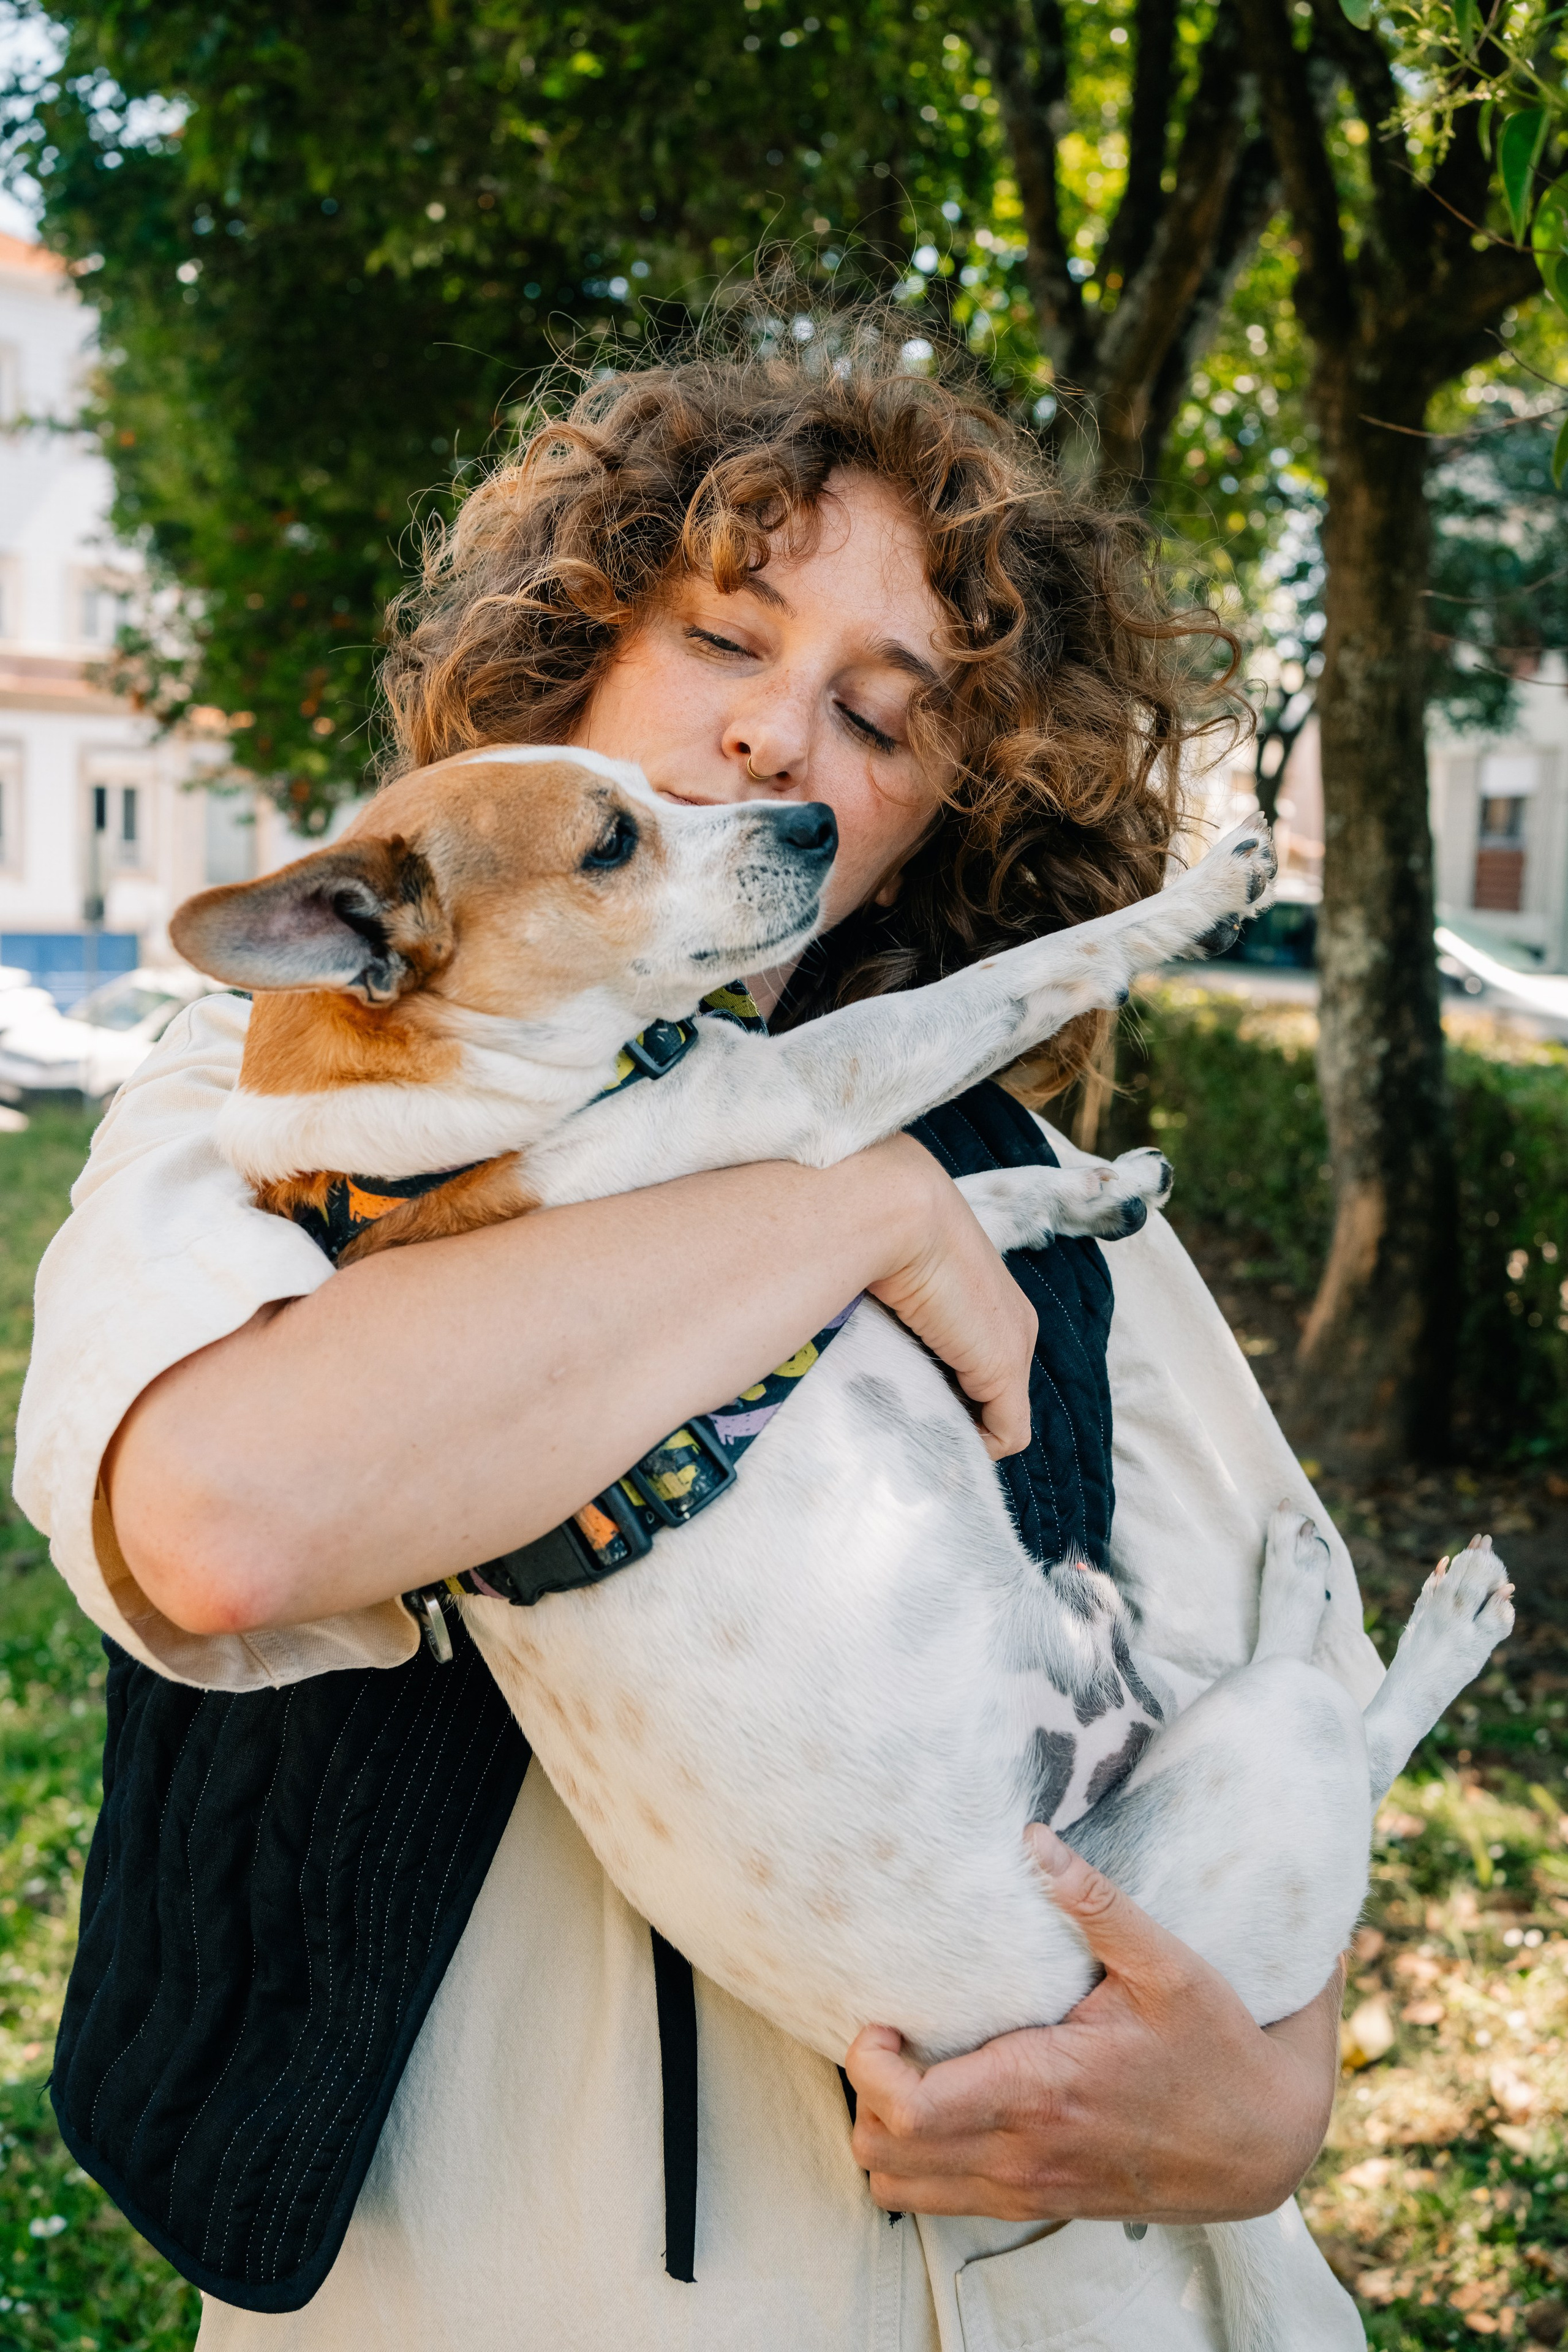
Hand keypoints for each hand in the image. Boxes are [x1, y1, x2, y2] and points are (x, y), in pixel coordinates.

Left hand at [845, 1822, 1343, 2224]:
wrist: (1268, 2144)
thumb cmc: (1219, 2049)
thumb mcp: (1169, 1965)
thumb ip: (1097, 1904)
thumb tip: (1034, 1841)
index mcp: (1039, 2090)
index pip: (905, 2109)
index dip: (867, 2066)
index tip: (881, 2018)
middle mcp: (1022, 2151)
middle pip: (883, 2155)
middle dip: (864, 2096)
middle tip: (891, 2036)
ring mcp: (1029, 2188)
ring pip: (904, 2190)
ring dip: (888, 2136)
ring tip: (911, 2070)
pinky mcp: (1043, 2204)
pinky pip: (945, 2202)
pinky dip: (923, 2164)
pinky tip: (950, 2106)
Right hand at [861, 1135, 1037, 1459]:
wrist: (891, 1208)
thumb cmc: (873, 1230)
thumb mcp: (889, 1276)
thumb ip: (893, 1309)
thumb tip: (847, 1342)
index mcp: (983, 1295)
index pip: (974, 1360)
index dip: (941, 1388)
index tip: (897, 1400)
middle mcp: (1011, 1320)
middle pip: (991, 1393)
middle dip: (949, 1414)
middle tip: (898, 1423)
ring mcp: (1013, 1344)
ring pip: (997, 1415)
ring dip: (955, 1430)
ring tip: (905, 1431)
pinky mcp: (1004, 1367)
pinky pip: (1004, 1434)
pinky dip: (970, 1448)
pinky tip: (928, 1440)